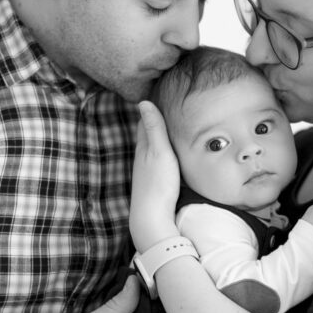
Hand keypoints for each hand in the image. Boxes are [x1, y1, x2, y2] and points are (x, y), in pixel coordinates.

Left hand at [130, 101, 180, 251]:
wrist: (151, 218)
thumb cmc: (158, 184)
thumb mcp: (159, 152)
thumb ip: (154, 129)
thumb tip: (144, 101)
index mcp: (143, 147)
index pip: (145, 120)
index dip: (152, 107)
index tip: (162, 94)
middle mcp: (141, 157)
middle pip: (147, 133)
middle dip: (155, 120)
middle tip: (168, 106)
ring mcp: (146, 171)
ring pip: (152, 148)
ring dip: (159, 137)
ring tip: (172, 126)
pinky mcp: (153, 182)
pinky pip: (157, 160)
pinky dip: (163, 152)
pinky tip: (170, 154)